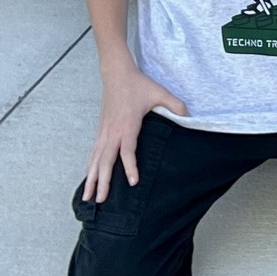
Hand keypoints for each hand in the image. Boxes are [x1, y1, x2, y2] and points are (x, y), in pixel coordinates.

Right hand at [84, 64, 186, 203]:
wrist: (117, 74)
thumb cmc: (138, 85)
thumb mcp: (160, 92)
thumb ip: (175, 105)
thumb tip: (189, 116)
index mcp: (127, 125)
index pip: (127, 151)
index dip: (130, 167)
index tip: (132, 182)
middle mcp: (112, 132)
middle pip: (106, 161)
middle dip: (102, 181)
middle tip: (100, 201)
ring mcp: (104, 132)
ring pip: (96, 160)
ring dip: (92, 178)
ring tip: (87, 197)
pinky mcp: (101, 131)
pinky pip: (94, 153)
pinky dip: (90, 167)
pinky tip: (88, 177)